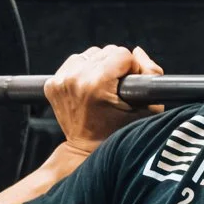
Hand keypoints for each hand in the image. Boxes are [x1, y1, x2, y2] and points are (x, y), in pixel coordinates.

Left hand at [44, 44, 163, 154]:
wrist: (87, 151)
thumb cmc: (121, 133)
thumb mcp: (148, 109)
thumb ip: (151, 74)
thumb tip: (137, 52)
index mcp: (97, 84)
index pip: (122, 54)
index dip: (132, 69)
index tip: (130, 87)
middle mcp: (75, 79)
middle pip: (106, 51)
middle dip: (116, 67)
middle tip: (116, 89)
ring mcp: (61, 81)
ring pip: (90, 54)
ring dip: (99, 66)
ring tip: (103, 87)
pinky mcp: (52, 84)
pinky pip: (75, 62)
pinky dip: (84, 70)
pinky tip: (89, 87)